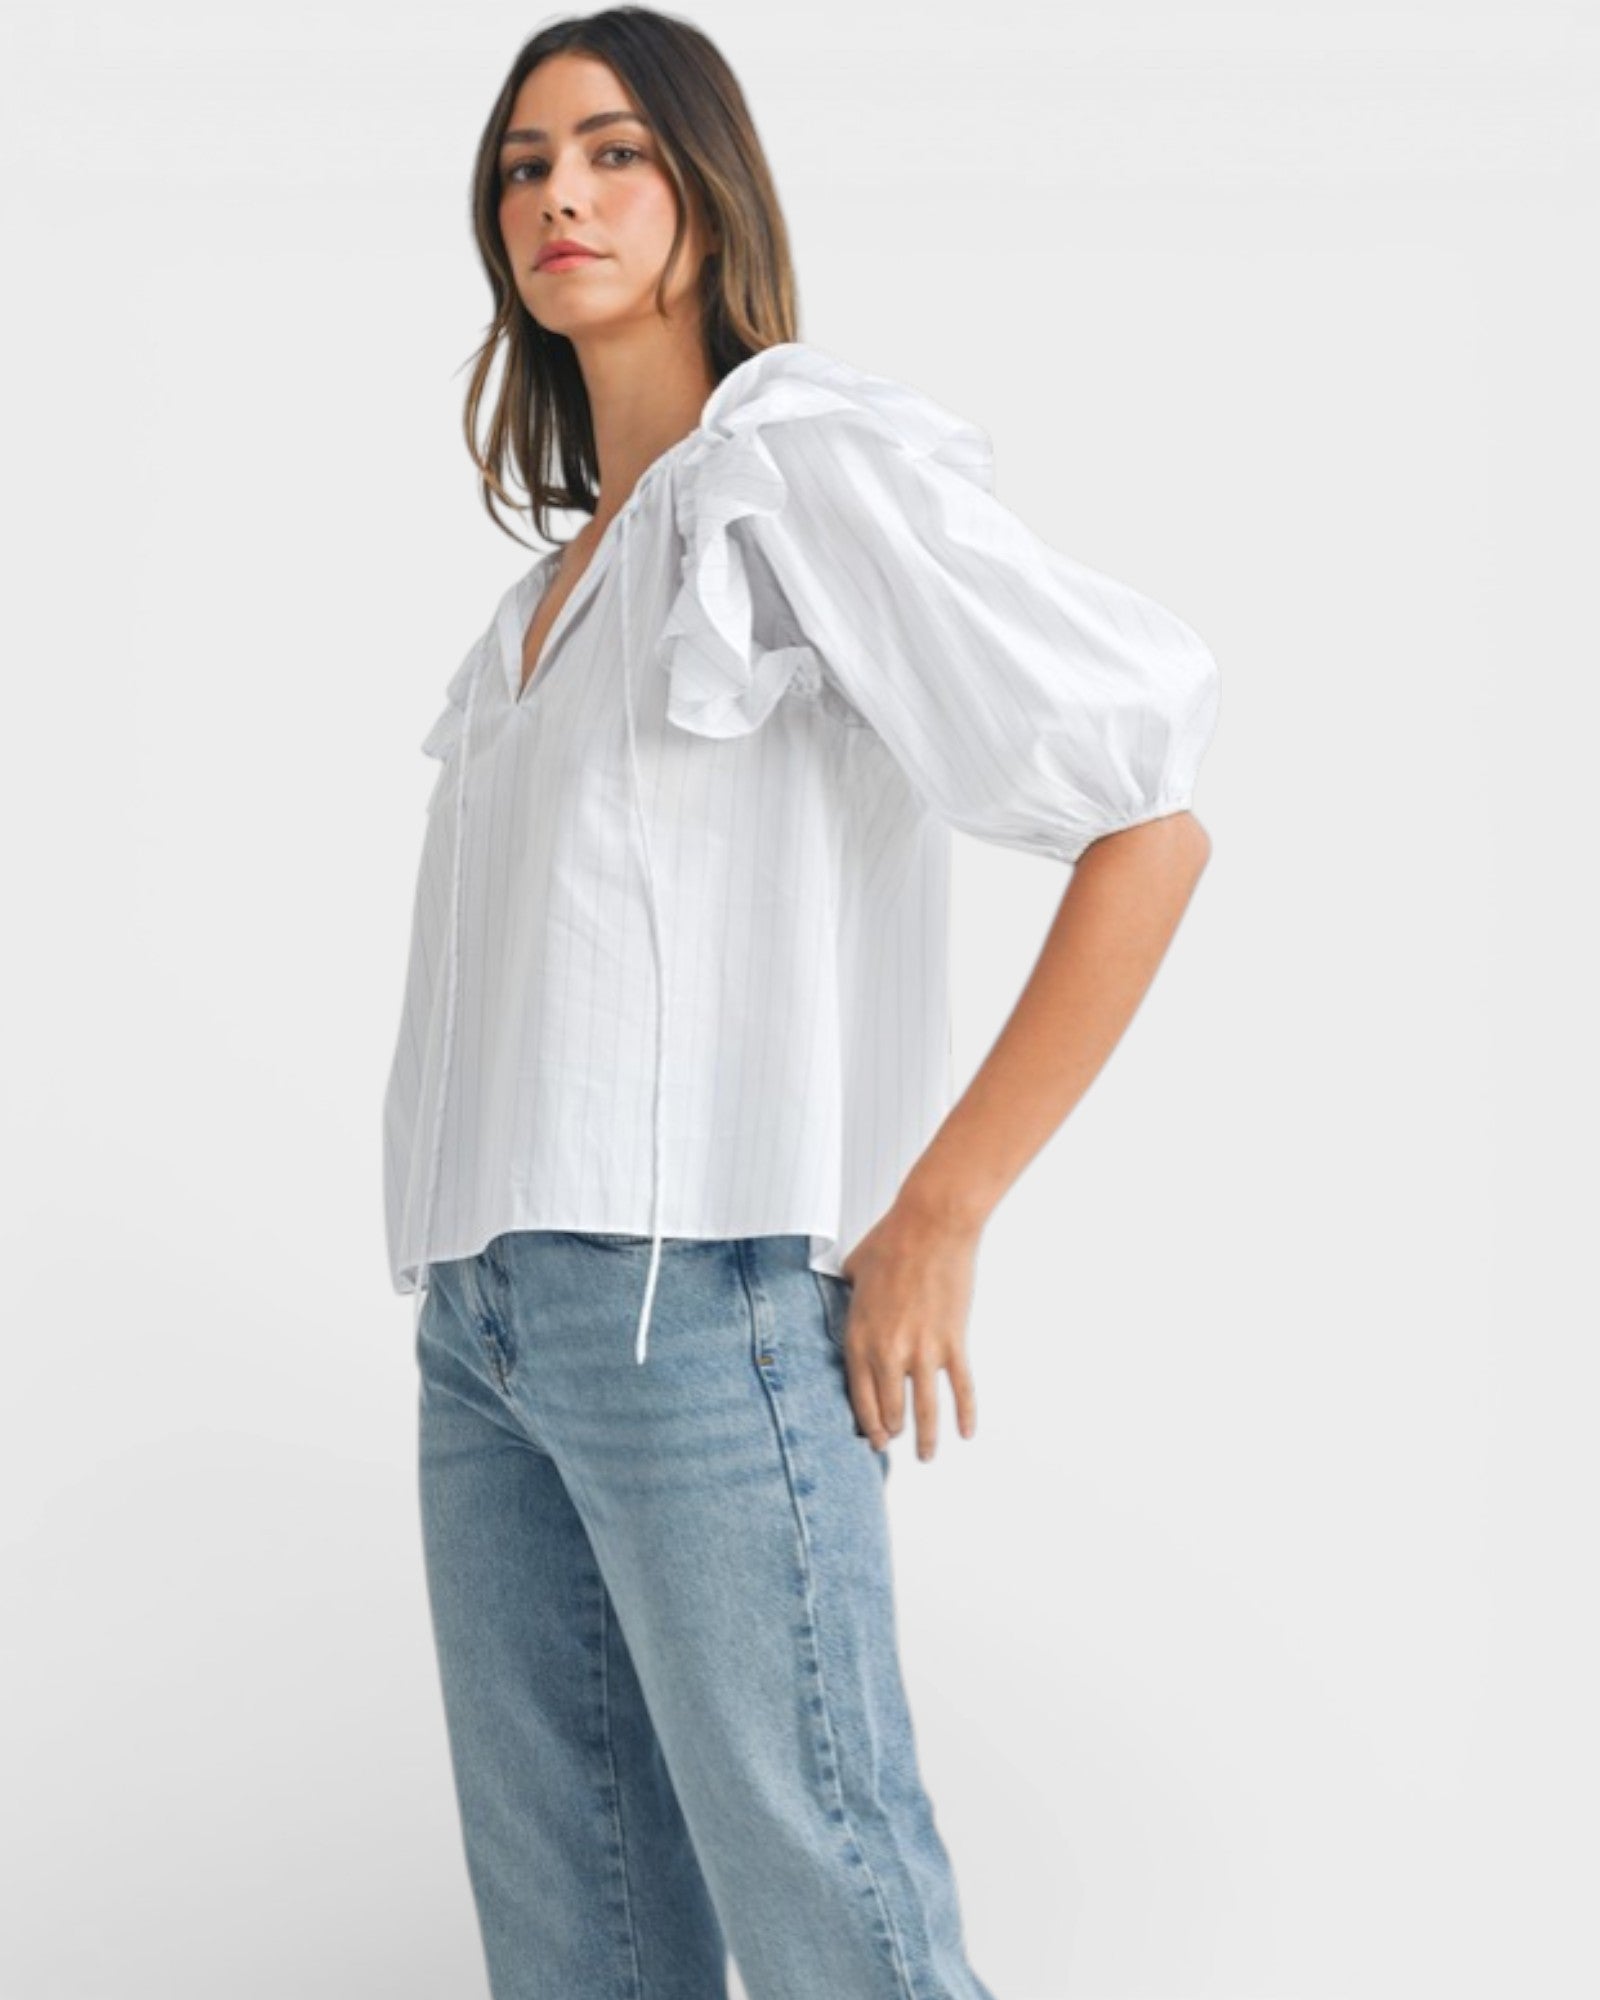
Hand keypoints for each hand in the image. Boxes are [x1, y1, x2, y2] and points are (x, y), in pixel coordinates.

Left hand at [837, 1203, 981, 1462]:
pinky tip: (965, 1433)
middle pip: (889, 1407)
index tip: (871, 1438)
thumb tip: (846, 1289)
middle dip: (891, 1431)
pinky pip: (961, 1388)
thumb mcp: (854, 1268)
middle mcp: (888, 1351)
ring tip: (926, 1455)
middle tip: (894, 1443)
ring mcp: (923, 1350)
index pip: (859, 1393)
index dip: (865, 1421)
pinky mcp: (953, 1342)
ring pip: (924, 1408)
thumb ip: (848, 1291)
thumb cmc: (892, 1240)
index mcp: (859, 1335)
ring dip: (926, 1437)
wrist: (931, 1225)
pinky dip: (965, 1413)